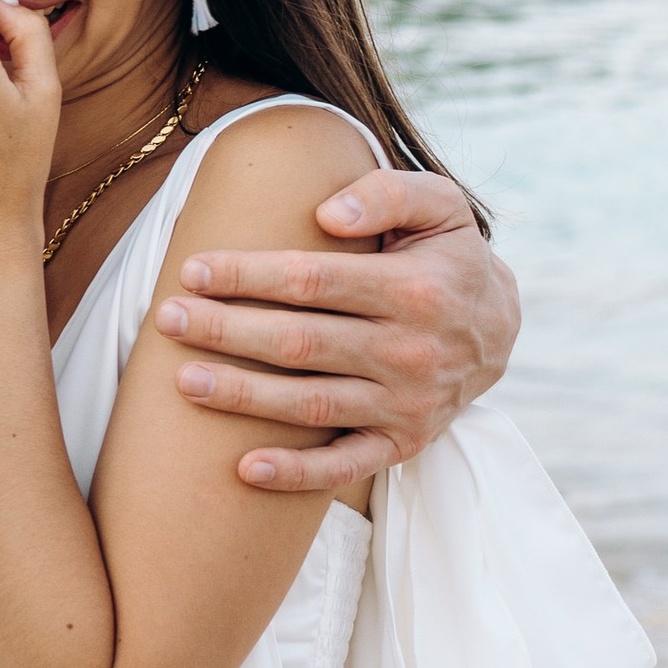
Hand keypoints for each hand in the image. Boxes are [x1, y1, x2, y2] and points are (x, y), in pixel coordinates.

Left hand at [152, 167, 519, 492]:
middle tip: (167, 318)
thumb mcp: (439, 206)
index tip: (194, 270)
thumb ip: (387, 193)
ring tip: (183, 380)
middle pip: (300, 343)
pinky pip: (346, 468)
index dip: (248, 275)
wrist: (500, 328)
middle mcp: (412, 351)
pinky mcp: (403, 444)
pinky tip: (245, 469)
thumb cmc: (447, 256)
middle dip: (227, 330)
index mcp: (414, 289)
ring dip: (243, 396)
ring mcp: (407, 404)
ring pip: (311, 405)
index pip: (313, 280)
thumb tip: (328, 210)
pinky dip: (297, 474)